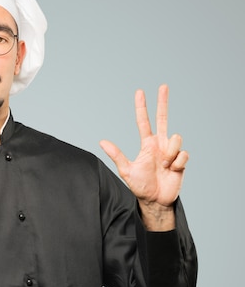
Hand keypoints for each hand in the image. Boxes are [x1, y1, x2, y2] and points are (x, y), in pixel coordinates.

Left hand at [99, 85, 188, 227]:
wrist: (156, 200)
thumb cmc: (141, 186)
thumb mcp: (127, 170)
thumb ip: (116, 155)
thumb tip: (102, 141)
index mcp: (147, 145)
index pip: (144, 122)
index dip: (142, 107)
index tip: (139, 92)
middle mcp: (160, 144)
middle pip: (163, 118)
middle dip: (163, 102)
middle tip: (163, 86)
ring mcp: (171, 151)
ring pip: (175, 138)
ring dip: (169, 152)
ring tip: (164, 165)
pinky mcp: (182, 160)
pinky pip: (182, 154)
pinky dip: (176, 163)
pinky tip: (172, 170)